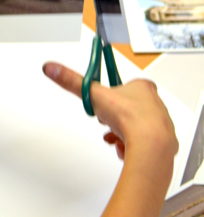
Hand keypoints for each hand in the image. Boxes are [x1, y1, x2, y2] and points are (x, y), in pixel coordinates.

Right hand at [43, 62, 177, 163]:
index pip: (125, 86)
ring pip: (135, 127)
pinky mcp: (164, 144)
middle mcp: (156, 104)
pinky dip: (131, 147)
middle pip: (129, 108)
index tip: (103, 100)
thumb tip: (52, 68)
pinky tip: (124, 148)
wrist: (151, 145)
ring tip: (114, 137)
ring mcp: (161, 125)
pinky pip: (143, 144)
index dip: (110, 95)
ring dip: (121, 133)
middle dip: (114, 117)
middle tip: (106, 120)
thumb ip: (71, 81)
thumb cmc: (130, 117)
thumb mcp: (94, 94)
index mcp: (142, 87)